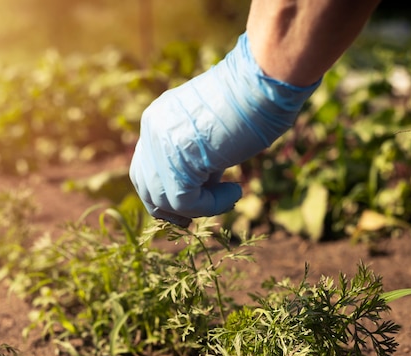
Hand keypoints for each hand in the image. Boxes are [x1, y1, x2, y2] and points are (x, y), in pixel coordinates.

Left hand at [130, 33, 319, 225]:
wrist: (264, 83)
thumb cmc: (253, 102)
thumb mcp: (215, 136)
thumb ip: (201, 160)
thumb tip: (203, 189)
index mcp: (158, 119)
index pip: (146, 168)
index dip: (164, 194)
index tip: (191, 206)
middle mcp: (153, 129)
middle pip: (146, 186)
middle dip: (171, 209)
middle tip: (198, 216)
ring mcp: (162, 143)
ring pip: (165, 199)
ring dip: (201, 207)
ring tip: (231, 194)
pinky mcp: (179, 158)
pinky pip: (185, 202)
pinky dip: (212, 206)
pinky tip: (235, 191)